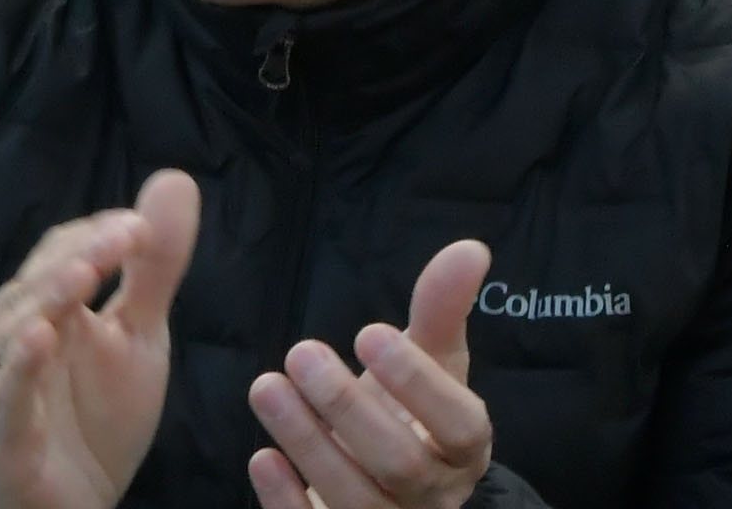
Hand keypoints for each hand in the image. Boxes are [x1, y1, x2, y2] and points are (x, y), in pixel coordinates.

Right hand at [0, 171, 201, 508]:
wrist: (68, 506)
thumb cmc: (94, 415)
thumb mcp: (139, 337)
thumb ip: (153, 267)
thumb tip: (176, 179)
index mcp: (48, 310)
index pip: (61, 255)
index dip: (98, 236)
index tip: (142, 226)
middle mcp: (14, 340)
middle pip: (36, 285)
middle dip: (80, 257)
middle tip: (125, 236)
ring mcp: (2, 388)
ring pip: (10, 333)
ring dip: (47, 299)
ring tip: (82, 272)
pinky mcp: (1, 439)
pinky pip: (5, 399)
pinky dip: (19, 368)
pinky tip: (39, 339)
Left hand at [245, 238, 494, 508]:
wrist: (386, 483)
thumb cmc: (408, 412)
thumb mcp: (430, 362)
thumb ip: (442, 310)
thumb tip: (470, 248)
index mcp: (463, 448)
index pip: (459, 424)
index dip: (417, 383)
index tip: (367, 333)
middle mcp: (434, 495)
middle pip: (401, 464)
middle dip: (348, 408)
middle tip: (300, 353)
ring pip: (356, 501)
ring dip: (308, 444)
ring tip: (266, 386)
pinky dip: (287, 503)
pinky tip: (261, 458)